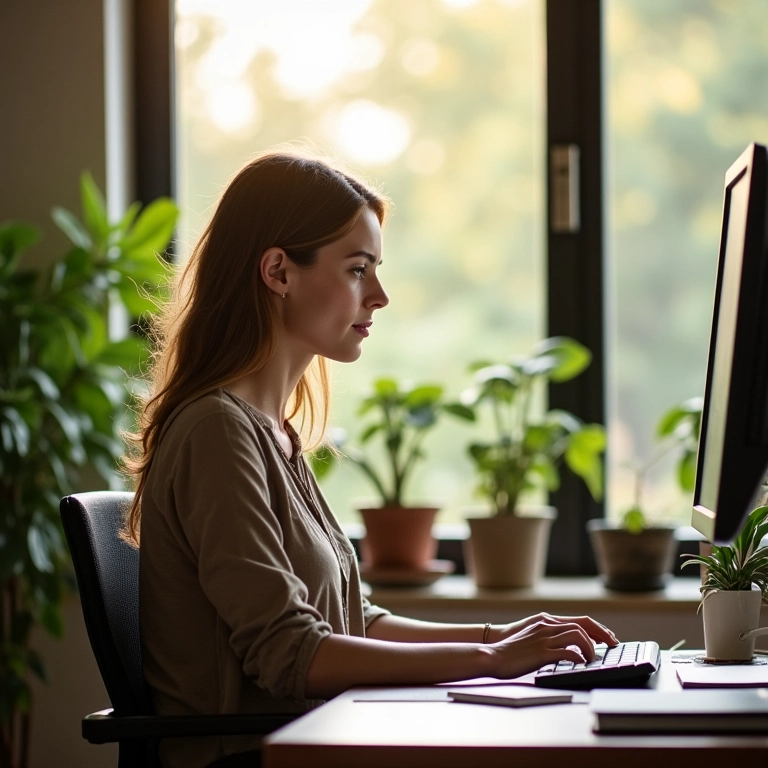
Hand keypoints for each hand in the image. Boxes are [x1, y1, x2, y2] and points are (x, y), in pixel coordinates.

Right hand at [492, 612, 617, 647]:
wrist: (493, 655)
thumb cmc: (512, 650)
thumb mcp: (532, 636)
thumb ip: (548, 635)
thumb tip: (568, 645)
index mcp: (546, 621)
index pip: (579, 620)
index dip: (597, 628)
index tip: (609, 637)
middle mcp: (547, 626)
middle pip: (582, 625)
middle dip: (601, 635)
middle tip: (612, 645)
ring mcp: (544, 638)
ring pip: (577, 636)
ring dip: (590, 648)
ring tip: (591, 659)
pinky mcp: (541, 653)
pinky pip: (567, 652)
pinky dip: (578, 657)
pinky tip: (580, 663)